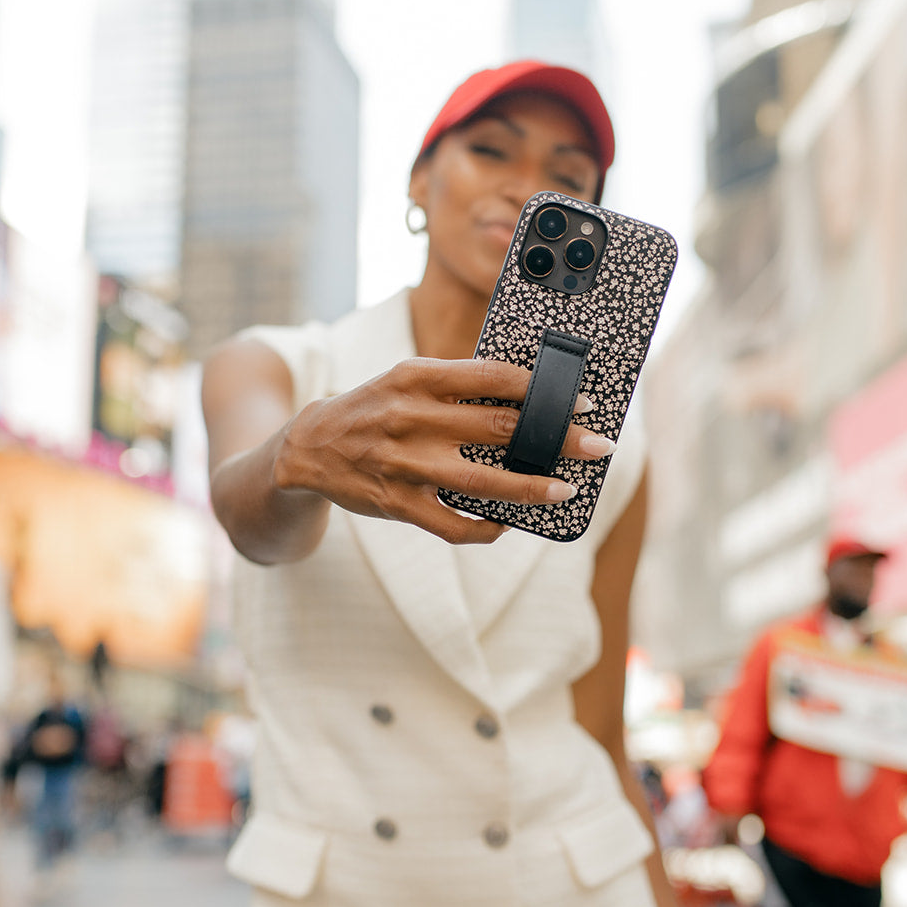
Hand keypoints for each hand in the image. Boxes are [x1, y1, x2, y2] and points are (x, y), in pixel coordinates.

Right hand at [273, 356, 611, 545]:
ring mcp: (403, 464)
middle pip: (499, 427)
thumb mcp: (408, 381)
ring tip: (565, 491)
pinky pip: (451, 525)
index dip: (543, 390)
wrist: (307, 447)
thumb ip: (458, 385)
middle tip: (598, 445)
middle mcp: (410, 417)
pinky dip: (485, 529)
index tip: (583, 401)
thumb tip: (529, 396)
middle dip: (556, 437)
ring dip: (531, 488)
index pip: (493, 377)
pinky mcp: (396, 504)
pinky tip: (508, 524)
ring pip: (481, 481)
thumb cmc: (375, 409)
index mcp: (417, 376)